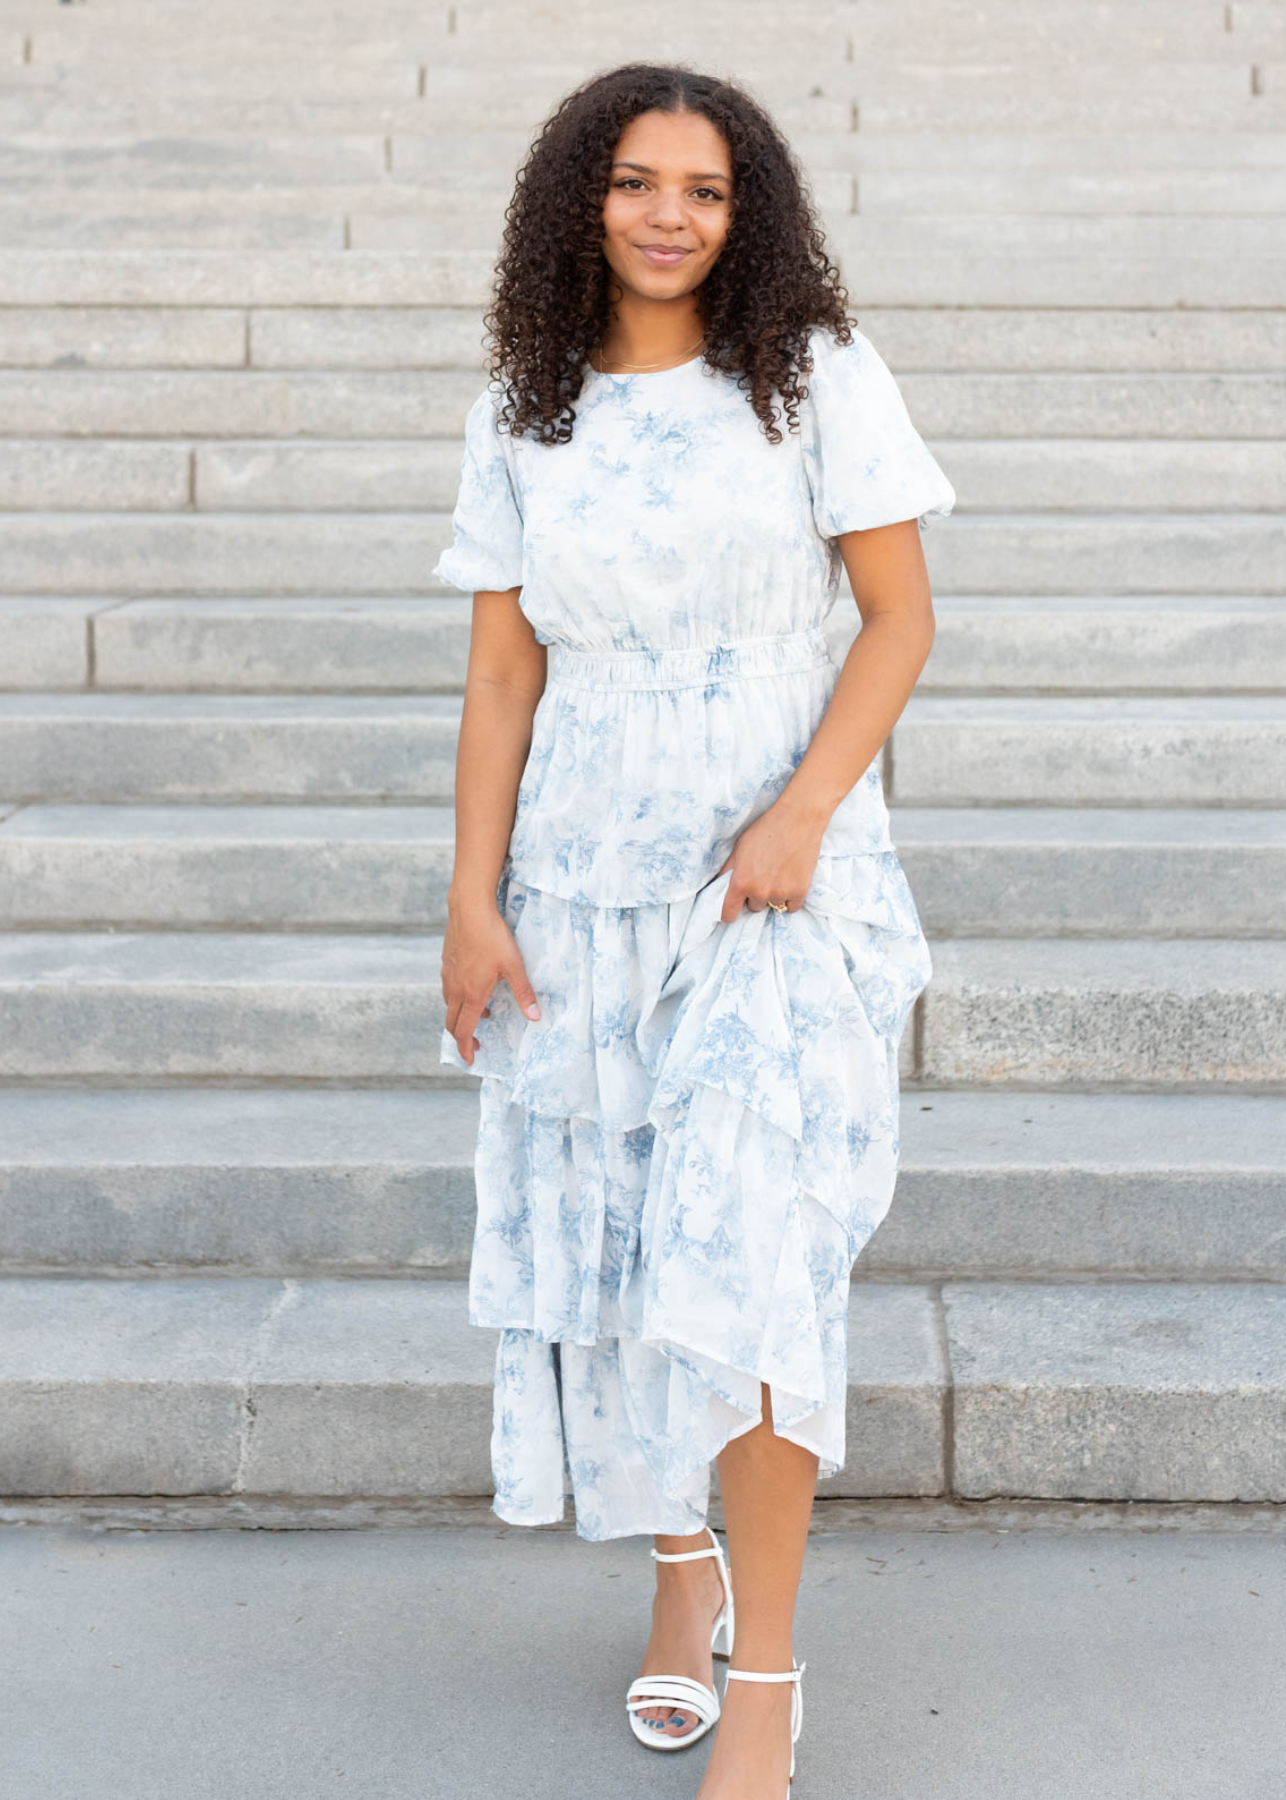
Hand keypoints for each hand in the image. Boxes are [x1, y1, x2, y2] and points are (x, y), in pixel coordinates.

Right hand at [441, 900, 540, 1064]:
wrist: (469, 909)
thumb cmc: (492, 937)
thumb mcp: (514, 966)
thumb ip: (524, 993)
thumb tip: (536, 1017)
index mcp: (471, 994)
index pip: (464, 1031)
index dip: (466, 1048)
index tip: (471, 1059)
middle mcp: (455, 988)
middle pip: (452, 1022)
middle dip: (462, 1037)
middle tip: (475, 1045)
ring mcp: (448, 975)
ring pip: (449, 1005)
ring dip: (461, 1016)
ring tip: (481, 1015)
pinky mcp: (446, 962)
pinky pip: (448, 988)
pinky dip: (457, 998)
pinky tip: (471, 987)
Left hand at [716, 798, 826, 923]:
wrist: (798, 820)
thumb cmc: (766, 829)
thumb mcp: (739, 847)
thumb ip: (729, 868)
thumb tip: (718, 884)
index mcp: (740, 882)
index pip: (728, 914)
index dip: (729, 912)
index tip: (733, 910)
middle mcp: (759, 891)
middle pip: (754, 907)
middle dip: (756, 895)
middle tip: (764, 876)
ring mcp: (780, 893)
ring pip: (774, 905)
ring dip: (775, 895)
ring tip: (779, 874)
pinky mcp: (800, 892)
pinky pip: (792, 906)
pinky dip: (791, 897)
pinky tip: (791, 880)